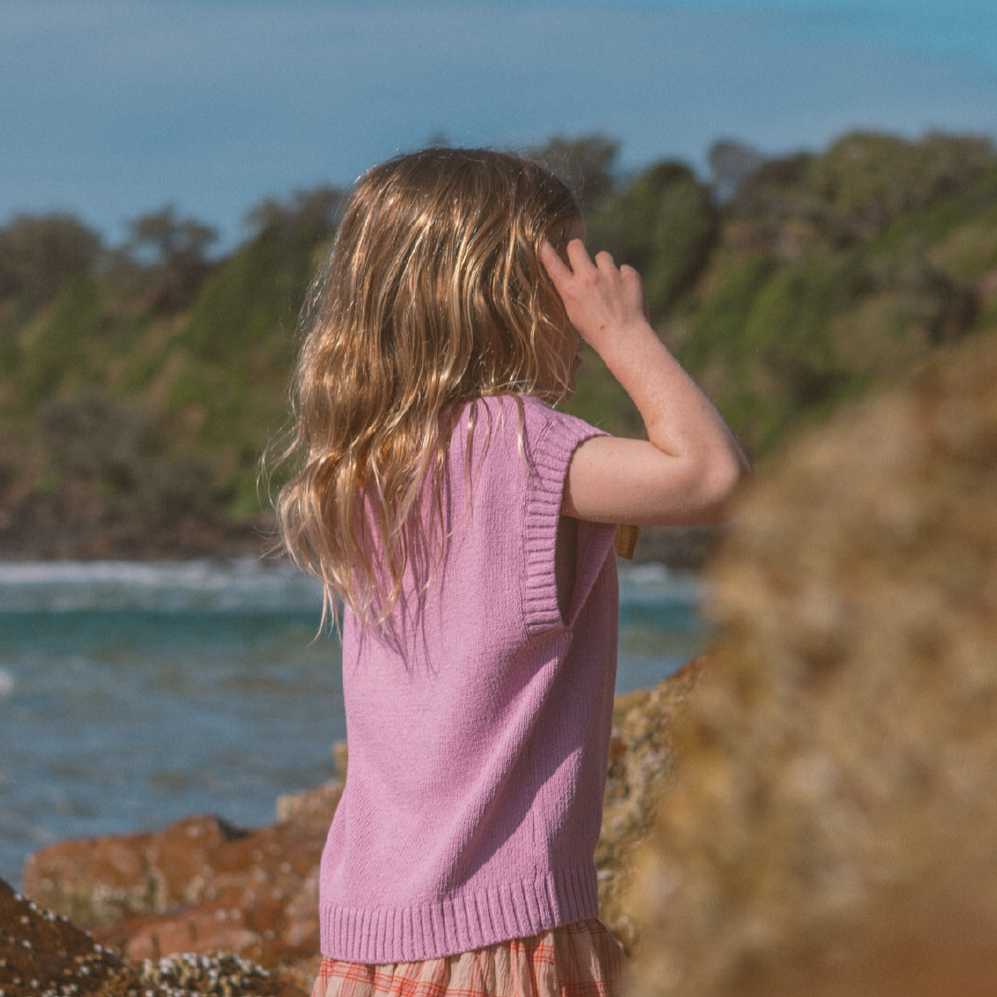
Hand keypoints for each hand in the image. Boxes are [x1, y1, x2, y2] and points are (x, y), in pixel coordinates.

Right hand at [540, 238, 649, 357]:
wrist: (626, 340)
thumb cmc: (597, 334)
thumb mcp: (575, 316)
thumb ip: (572, 294)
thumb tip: (573, 279)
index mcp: (570, 290)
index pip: (552, 262)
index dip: (546, 250)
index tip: (543, 241)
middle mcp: (588, 278)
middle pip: (576, 246)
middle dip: (576, 249)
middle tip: (580, 257)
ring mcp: (610, 274)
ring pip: (602, 256)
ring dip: (604, 266)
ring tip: (609, 284)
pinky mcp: (629, 275)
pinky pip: (624, 268)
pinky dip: (624, 279)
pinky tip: (625, 294)